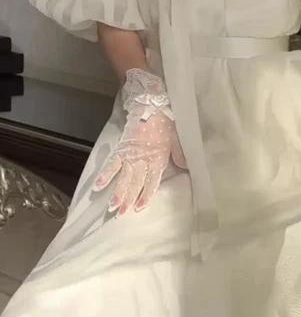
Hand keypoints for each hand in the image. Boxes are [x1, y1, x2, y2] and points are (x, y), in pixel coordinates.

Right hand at [92, 67, 186, 214]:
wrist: (149, 103)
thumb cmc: (165, 121)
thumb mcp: (177, 138)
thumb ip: (180, 154)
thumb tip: (186, 169)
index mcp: (157, 159)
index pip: (151, 181)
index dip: (145, 195)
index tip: (139, 207)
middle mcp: (142, 160)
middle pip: (134, 182)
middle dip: (128, 198)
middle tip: (122, 213)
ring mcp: (130, 154)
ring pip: (123, 176)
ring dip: (117, 191)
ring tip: (112, 206)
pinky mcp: (121, 148)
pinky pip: (112, 163)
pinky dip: (105, 175)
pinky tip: (99, 186)